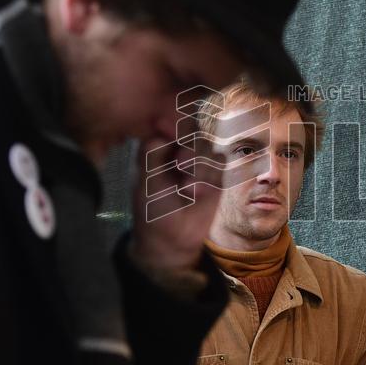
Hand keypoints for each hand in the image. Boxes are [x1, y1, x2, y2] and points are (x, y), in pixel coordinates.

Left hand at [129, 138, 223, 273]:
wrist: (171, 239)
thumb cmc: (152, 209)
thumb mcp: (145, 180)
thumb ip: (150, 152)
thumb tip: (158, 126)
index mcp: (159, 148)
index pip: (170, 125)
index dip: (173, 125)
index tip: (168, 130)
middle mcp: (180, 151)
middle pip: (193, 132)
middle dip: (189, 146)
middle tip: (180, 163)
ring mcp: (199, 163)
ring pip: (208, 147)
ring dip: (199, 165)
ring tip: (187, 189)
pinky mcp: (215, 177)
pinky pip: (220, 164)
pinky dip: (210, 177)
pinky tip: (198, 194)